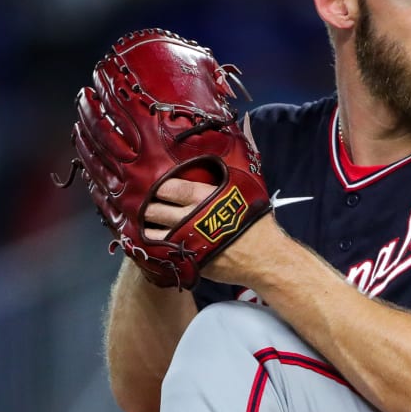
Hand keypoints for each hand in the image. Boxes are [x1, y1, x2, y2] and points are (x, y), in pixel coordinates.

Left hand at [141, 176, 287, 287]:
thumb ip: (225, 177)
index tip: (155, 187)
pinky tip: (152, 243)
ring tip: (146, 225)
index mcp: (205, 197)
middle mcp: (192, 217)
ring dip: (147, 228)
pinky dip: (154, 248)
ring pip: (154, 233)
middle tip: (145, 205)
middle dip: (148, 207)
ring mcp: (188, 241)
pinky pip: (162, 253)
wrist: (265, 258)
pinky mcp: (188, 260)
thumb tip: (228, 151)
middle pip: (156, 210)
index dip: (159, 187)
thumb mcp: (243, 192)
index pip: (170, 188)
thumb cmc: (256, 222)